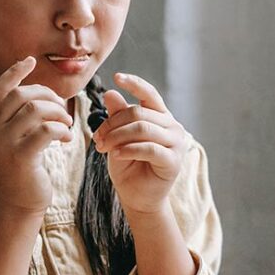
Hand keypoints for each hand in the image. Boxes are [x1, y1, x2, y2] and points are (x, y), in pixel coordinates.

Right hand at [0, 56, 72, 217]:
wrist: (16, 205)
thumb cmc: (20, 171)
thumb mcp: (11, 141)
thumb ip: (16, 119)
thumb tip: (40, 93)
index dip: (14, 73)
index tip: (30, 61)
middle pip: (22, 95)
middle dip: (48, 96)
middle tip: (62, 108)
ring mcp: (2, 144)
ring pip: (36, 110)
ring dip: (58, 113)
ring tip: (66, 125)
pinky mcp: (20, 157)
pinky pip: (47, 130)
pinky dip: (61, 130)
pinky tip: (65, 139)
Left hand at [92, 72, 186, 215]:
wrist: (137, 198)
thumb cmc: (129, 166)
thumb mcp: (118, 138)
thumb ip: (118, 117)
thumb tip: (110, 92)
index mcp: (160, 117)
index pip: (150, 94)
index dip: (134, 83)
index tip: (117, 77)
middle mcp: (172, 127)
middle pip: (139, 113)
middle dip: (113, 123)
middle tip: (97, 138)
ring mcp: (176, 143)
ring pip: (143, 128)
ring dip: (117, 136)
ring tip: (103, 147)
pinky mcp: (173, 161)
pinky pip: (149, 148)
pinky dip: (129, 149)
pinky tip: (115, 155)